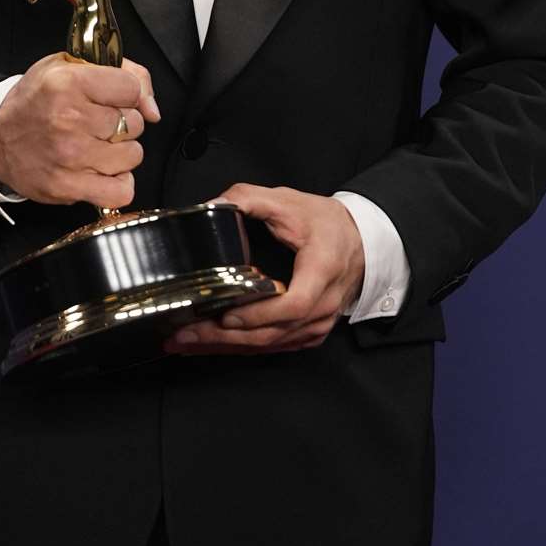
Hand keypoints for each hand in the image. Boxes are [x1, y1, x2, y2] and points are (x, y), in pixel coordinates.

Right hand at [0, 53, 158, 209]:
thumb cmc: (34, 100)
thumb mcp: (69, 66)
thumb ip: (122, 71)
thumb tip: (152, 107)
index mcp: (69, 83)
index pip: (132, 88)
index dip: (127, 93)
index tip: (113, 97)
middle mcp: (70, 119)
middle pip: (135, 123)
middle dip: (122, 121)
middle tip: (97, 121)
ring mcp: (71, 156)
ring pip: (133, 155)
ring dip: (121, 151)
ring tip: (98, 144)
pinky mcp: (68, 187)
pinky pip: (121, 191)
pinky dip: (119, 182)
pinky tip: (103, 170)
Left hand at [164, 184, 364, 355]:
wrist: (361, 240)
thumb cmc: (327, 223)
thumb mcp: (289, 201)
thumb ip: (249, 198)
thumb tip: (212, 205)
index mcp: (322, 270)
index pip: (294, 304)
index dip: (258, 314)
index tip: (227, 314)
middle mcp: (323, 305)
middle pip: (273, 332)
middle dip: (225, 337)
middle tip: (185, 335)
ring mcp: (318, 324)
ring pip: (270, 344)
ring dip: (227, 346)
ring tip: (187, 342)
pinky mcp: (310, 332)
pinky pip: (275, 345)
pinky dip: (243, 346)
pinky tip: (214, 344)